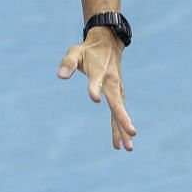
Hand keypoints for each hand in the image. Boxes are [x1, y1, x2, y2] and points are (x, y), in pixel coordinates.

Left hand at [58, 29, 136, 150]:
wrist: (108, 43)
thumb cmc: (88, 50)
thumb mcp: (75, 52)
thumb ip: (68, 63)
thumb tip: (60, 76)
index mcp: (99, 72)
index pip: (96, 81)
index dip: (94, 89)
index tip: (95, 99)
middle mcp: (111, 83)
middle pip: (117, 103)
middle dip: (123, 119)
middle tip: (131, 133)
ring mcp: (116, 90)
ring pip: (120, 112)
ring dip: (124, 129)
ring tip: (127, 148)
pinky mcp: (117, 94)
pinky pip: (117, 113)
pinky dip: (119, 128)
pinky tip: (119, 144)